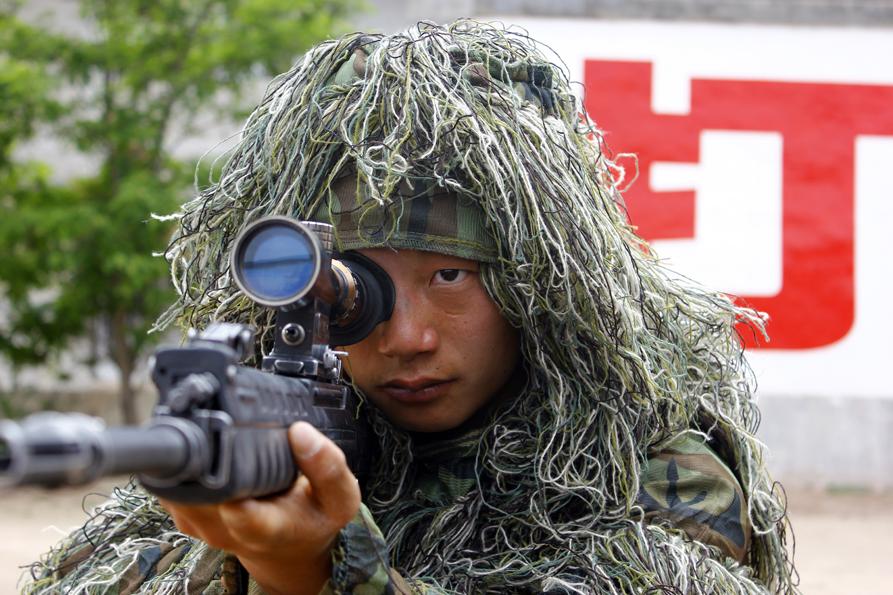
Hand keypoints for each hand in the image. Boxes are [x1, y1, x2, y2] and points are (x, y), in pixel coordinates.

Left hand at [158, 421, 360, 594]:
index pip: (240, 513)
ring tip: (206, 422)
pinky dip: (181, 463)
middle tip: (212, 415)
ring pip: (176, 484)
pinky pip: (170, 485)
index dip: (226, 488)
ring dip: (187, 455)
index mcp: (267, 528)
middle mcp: (226, 529)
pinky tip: (201, 443)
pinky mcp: (184, 516)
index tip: (225, 461)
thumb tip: (300, 430)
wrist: (287, 549)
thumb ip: (328, 467)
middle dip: (201, 453)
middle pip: (196, 489)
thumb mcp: (339, 499)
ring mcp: (200, 525)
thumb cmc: (312, 520)